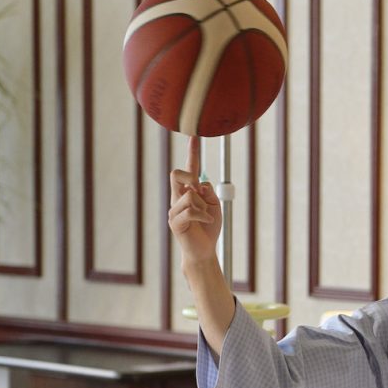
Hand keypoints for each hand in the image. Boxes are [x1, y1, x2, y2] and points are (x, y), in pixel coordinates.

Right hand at [168, 136, 220, 265]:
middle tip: (199, 190)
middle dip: (190, 177)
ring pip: (190, 195)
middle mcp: (177, 198)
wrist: (204, 250)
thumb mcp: (214, 205)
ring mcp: (174, 210)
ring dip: (204, 207)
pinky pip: (191, 210)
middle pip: (177, 174)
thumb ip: (208, 192)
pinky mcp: (175, 222)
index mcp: (188, 192)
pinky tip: (207, 223)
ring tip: (206, 219)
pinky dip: (204, 216)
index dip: (192, 153)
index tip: (195, 136)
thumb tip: (199, 184)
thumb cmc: (209, 228)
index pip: (188, 169)